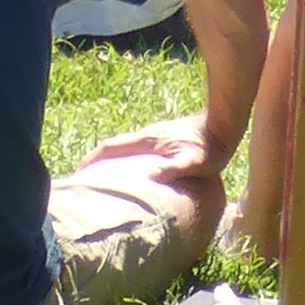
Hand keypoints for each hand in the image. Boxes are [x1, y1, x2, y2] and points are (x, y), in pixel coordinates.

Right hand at [93, 112, 228, 208]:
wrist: (226, 126)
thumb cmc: (211, 148)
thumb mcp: (195, 162)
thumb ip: (176, 167)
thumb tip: (153, 176)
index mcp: (149, 140)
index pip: (112, 147)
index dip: (93, 158)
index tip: (79, 171)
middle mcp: (148, 136)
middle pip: (115, 147)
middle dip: (98, 160)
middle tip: (86, 178)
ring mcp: (156, 137)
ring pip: (126, 148)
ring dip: (112, 160)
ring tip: (104, 178)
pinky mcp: (165, 140)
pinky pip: (137, 150)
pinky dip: (127, 159)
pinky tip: (133, 173)